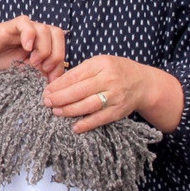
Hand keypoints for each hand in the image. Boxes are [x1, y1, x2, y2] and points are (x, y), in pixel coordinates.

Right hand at [0, 17, 65, 76]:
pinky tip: (26, 48)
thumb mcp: (24, 70)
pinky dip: (30, 35)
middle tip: (44, 69)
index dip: (60, 63)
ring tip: (33, 62)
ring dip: (44, 49)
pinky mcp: (12, 25)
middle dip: (56, 54)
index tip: (52, 80)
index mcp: (41, 41)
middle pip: (58, 34)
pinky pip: (26, 24)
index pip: (61, 47)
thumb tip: (56, 83)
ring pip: (45, 29)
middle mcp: (36, 32)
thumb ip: (39, 73)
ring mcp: (24, 27)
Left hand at [44, 55, 182, 133]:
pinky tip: (74, 127)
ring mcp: (115, 96)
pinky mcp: (118, 111)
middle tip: (47, 102)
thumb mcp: (99, 63)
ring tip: (56, 111)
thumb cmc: (116, 71)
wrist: (143, 83)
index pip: (75, 75)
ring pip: (88, 105)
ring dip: (70, 110)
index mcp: (101, 65)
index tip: (46, 90)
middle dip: (60, 97)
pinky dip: (87, 124)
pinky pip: (100, 118)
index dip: (58, 84)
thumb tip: (56, 83)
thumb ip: (81, 71)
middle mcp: (108, 80)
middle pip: (79, 90)